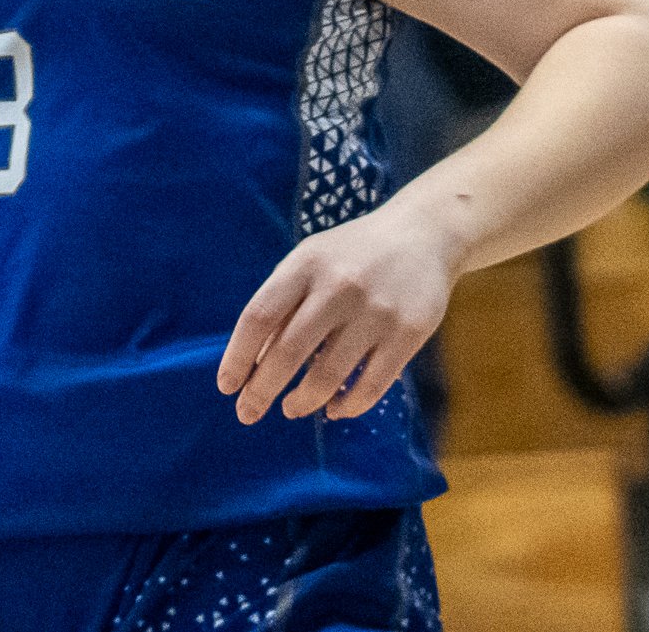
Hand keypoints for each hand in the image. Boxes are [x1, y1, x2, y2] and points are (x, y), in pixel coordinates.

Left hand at [217, 196, 460, 423]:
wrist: (422, 235)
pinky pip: (372, 384)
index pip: (260, 316)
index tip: (226, 386)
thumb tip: (255, 359)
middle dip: (263, 389)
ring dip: (303, 401)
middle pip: (289, 350)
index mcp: (305, 265)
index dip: (238, 355)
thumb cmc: (351, 254)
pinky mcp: (408, 334)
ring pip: (329, 374)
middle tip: (248, 413)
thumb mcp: (310, 261)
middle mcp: (337, 288)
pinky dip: (348, 405)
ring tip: (290, 409)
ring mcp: (375, 312)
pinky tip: (333, 409)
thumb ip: (284, 303)